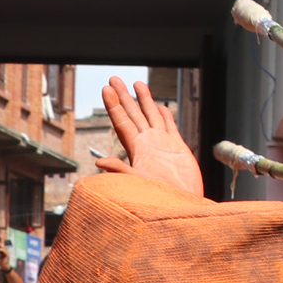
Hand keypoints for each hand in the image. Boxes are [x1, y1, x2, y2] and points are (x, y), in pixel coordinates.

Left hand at [95, 79, 204, 193]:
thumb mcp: (139, 183)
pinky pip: (170, 127)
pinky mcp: (178, 148)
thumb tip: (99, 163)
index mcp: (137, 148)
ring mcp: (163, 144)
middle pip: (133, 114)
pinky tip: (161, 107)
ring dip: (144, 100)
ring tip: (138, 84)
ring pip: (151, 116)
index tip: (106, 89)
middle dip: (124, 96)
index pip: (122, 121)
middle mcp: (148, 143)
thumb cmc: (161, 197)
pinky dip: (166, 116)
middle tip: (114, 79)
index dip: (114, 105)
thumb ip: (121, 170)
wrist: (184, 204)